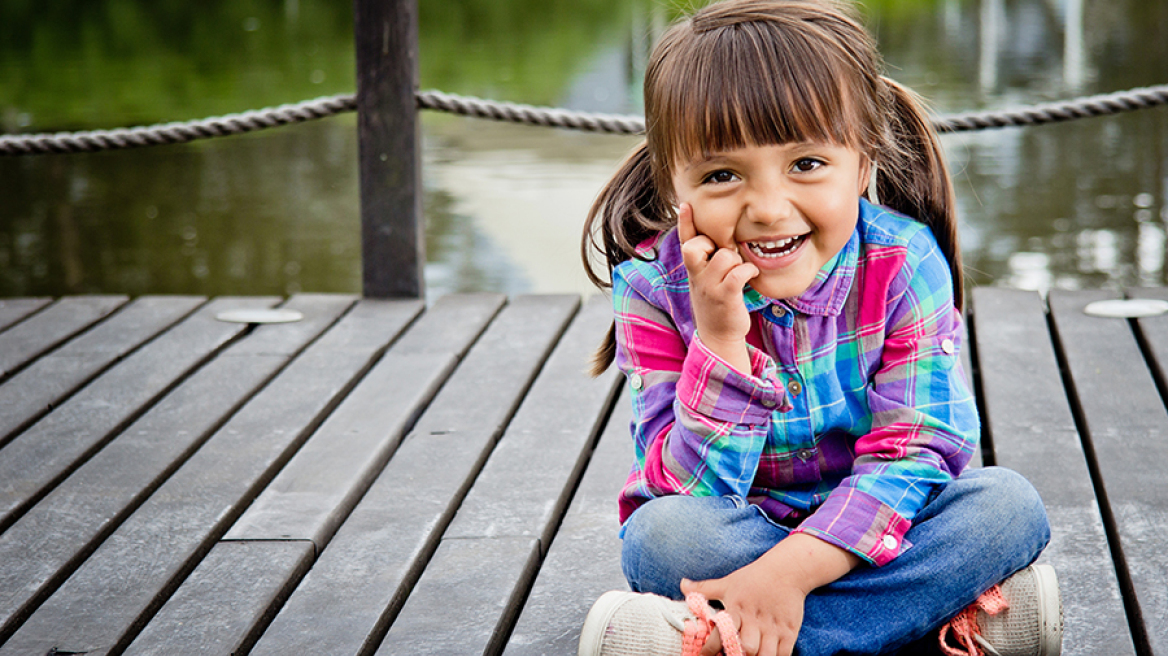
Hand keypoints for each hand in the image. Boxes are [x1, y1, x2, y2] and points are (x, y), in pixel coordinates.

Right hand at [677, 203, 757, 372]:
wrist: (718, 335)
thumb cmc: (715, 301)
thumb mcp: (704, 279)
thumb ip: (705, 259)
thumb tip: (714, 237)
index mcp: (692, 268)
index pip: (685, 241)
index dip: (685, 222)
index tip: (686, 204)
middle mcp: (696, 276)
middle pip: (694, 246)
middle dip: (710, 244)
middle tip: (721, 256)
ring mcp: (709, 286)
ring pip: (725, 256)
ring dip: (737, 260)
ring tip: (738, 271)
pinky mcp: (725, 296)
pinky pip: (738, 272)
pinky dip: (748, 271)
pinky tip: (750, 276)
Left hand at [682, 569, 804, 655]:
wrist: (786, 569)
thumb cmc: (753, 578)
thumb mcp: (728, 582)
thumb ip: (704, 588)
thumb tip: (682, 584)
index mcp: (737, 608)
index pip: (721, 633)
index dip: (710, 649)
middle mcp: (755, 619)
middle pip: (746, 649)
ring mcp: (773, 626)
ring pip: (765, 655)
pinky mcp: (789, 631)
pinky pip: (783, 655)